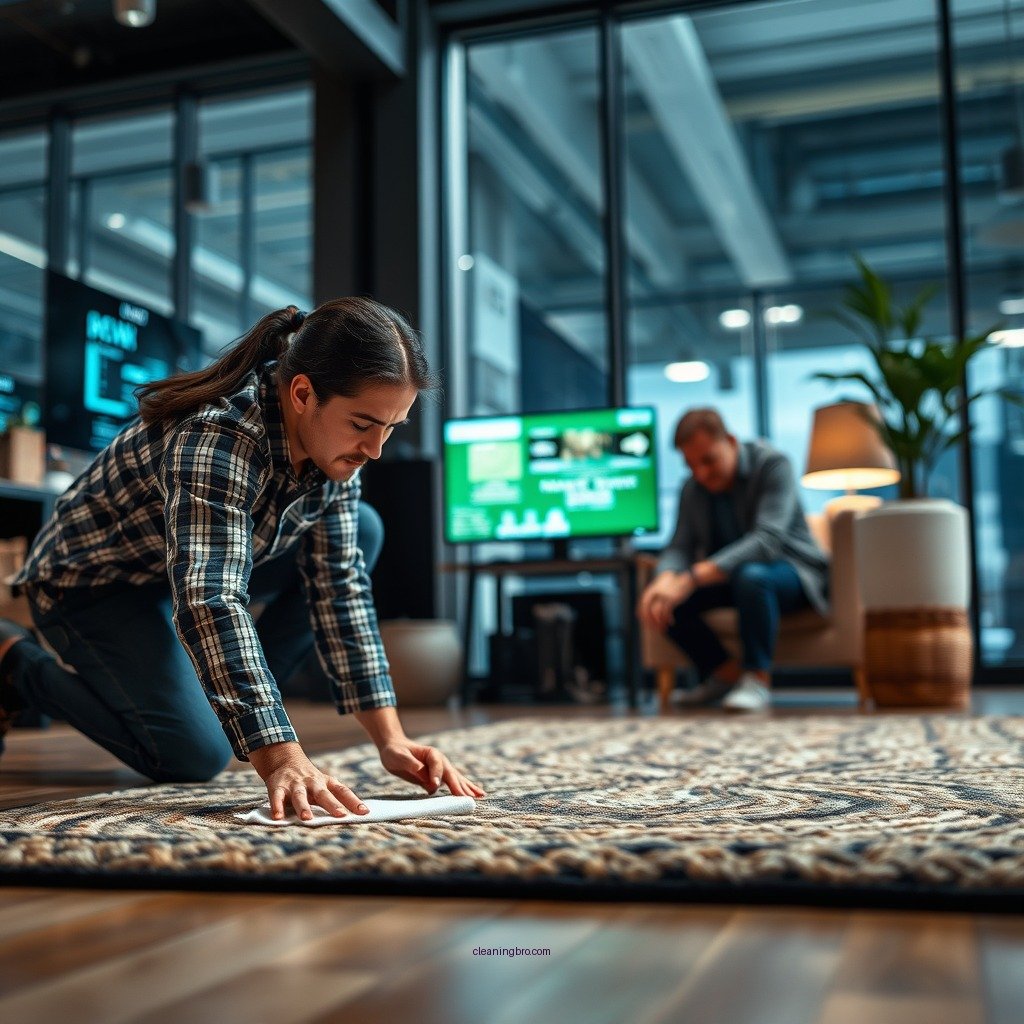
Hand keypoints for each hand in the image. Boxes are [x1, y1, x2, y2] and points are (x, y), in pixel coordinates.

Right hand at [248, 741, 368, 820]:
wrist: (284, 760)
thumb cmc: (309, 780)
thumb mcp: (324, 786)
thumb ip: (336, 799)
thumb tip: (359, 814)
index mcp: (326, 782)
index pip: (342, 791)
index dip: (353, 801)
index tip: (365, 812)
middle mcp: (312, 783)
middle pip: (323, 794)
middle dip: (332, 804)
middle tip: (341, 815)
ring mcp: (295, 784)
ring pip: (299, 796)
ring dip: (303, 807)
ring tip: (307, 818)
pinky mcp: (278, 787)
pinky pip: (277, 797)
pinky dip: (277, 807)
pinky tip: (277, 817)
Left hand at [378, 738, 486, 797]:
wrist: (395, 748)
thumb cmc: (395, 752)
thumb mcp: (398, 756)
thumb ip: (410, 763)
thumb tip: (421, 771)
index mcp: (431, 754)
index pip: (437, 766)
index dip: (436, 776)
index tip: (433, 786)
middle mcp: (440, 761)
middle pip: (452, 774)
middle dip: (460, 786)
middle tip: (468, 798)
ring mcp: (441, 769)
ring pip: (457, 779)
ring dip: (467, 788)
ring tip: (481, 796)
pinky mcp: (439, 777)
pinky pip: (453, 783)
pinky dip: (464, 789)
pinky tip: (474, 794)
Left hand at [637, 571, 694, 631]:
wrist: (683, 575)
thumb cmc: (672, 584)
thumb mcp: (660, 588)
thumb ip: (653, 597)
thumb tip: (649, 611)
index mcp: (650, 592)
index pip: (641, 608)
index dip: (644, 618)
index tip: (648, 625)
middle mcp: (654, 594)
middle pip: (647, 612)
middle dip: (650, 623)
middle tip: (656, 630)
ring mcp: (662, 596)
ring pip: (656, 614)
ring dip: (660, 624)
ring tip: (663, 628)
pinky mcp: (671, 599)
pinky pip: (666, 612)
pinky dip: (668, 619)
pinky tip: (671, 622)